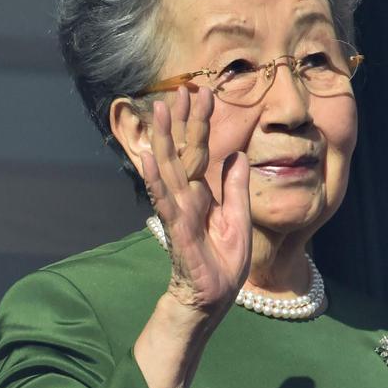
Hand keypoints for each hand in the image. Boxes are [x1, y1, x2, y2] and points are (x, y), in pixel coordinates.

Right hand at [141, 86, 251, 319]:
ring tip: (159, 112)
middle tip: (180, 89)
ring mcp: (178, 212)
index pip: (199, 151)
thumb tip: (238, 155)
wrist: (213, 297)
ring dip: (163, 140)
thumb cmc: (223, 263)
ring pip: (169, 170)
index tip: (202, 94)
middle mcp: (186, 197)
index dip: (200, 123)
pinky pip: (165, 201)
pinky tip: (149, 158)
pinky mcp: (177, 230)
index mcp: (202, 193)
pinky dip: (156, 180)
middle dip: (181, 121)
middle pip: (181, 152)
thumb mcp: (238, 218)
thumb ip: (237, 188)